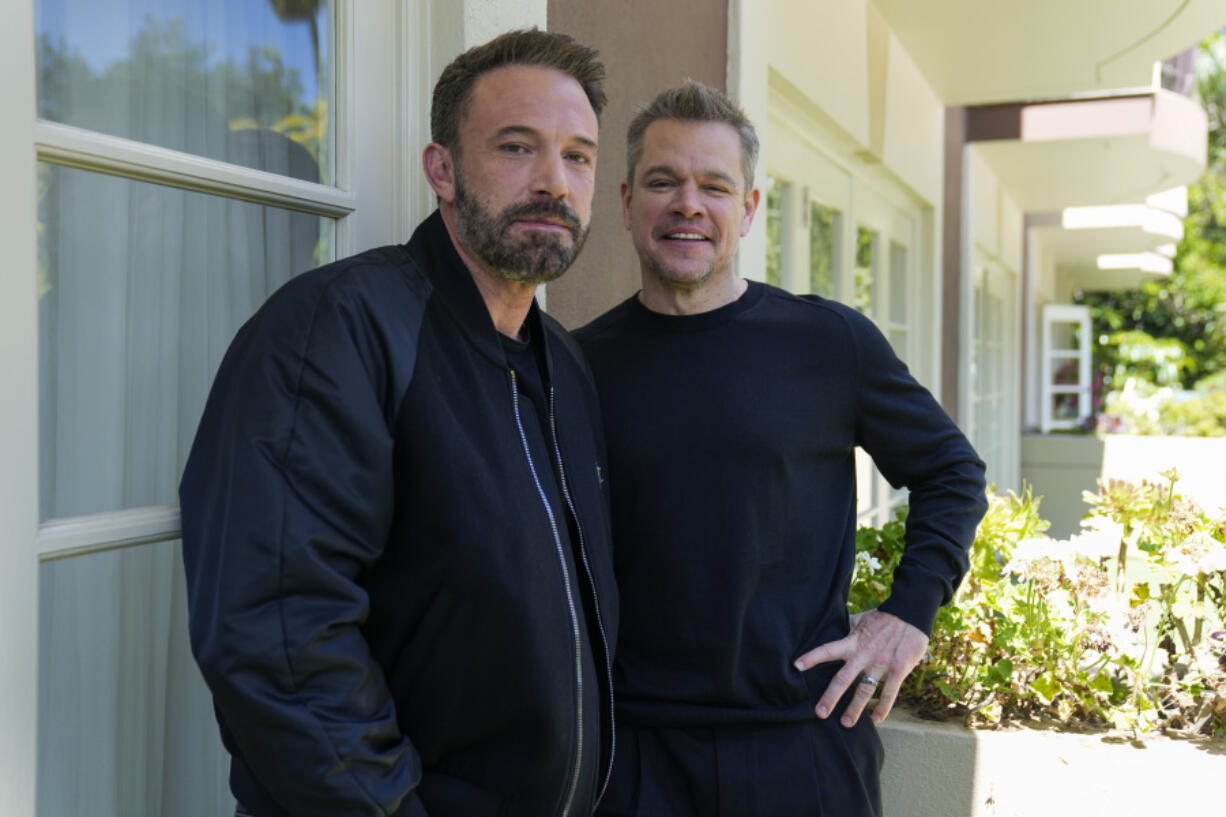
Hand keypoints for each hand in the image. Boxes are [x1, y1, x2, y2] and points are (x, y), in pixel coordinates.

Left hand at [793, 609, 927, 726]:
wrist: (911, 614)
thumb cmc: (884, 617)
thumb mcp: (861, 619)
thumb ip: (847, 628)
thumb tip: (832, 626)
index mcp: (853, 642)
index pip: (827, 650)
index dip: (812, 657)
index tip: (796, 666)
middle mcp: (864, 655)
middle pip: (842, 679)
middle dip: (830, 697)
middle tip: (819, 713)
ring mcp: (881, 664)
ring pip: (864, 691)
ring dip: (855, 709)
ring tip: (846, 723)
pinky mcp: (898, 670)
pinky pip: (889, 693)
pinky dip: (883, 708)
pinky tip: (876, 719)